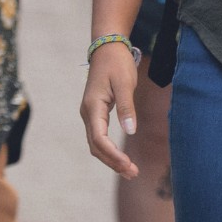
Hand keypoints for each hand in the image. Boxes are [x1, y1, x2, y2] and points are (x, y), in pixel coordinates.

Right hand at [81, 41, 140, 178]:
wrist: (107, 49)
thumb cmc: (117, 64)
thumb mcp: (125, 83)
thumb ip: (127, 107)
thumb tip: (130, 130)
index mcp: (93, 106)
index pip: (99, 138)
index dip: (112, 154)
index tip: (129, 165)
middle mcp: (87, 113)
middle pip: (95, 146)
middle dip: (112, 162)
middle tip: (134, 173)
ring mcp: (90, 114)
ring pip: (96, 144)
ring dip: (111, 159)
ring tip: (131, 171)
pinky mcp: (95, 114)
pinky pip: (99, 137)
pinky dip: (109, 151)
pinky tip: (122, 158)